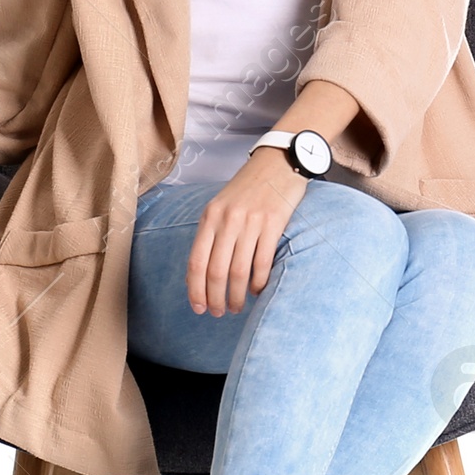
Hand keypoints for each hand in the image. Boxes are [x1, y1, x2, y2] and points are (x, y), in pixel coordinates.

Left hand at [187, 146, 308, 315]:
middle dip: (215, 298)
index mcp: (210, 216)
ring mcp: (251, 221)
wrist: (278, 161)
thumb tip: (203, 272)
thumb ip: (212, 233)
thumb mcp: (221, 205)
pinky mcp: (273, 223)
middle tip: (219, 313)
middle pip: (216, 271)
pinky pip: (262, 261)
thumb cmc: (248, 188)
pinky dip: (258, 282)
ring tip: (238, 307)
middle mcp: (227, 220)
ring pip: (238, 271)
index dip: (195, 289)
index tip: (198, 308)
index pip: (196, 261)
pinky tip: (257, 291)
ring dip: (237, 296)